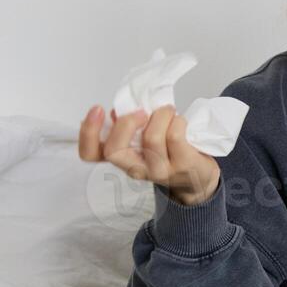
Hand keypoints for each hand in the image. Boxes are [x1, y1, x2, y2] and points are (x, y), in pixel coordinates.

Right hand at [77, 103, 220, 206]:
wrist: (198, 177)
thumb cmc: (168, 151)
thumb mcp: (143, 139)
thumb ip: (128, 127)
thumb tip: (118, 112)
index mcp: (122, 157)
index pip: (90, 153)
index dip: (87, 132)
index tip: (98, 109)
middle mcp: (136, 168)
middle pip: (114, 150)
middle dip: (126, 123)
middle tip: (142, 112)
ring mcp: (158, 170)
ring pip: (151, 137)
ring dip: (161, 115)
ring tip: (168, 112)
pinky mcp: (182, 165)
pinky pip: (174, 135)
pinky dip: (177, 120)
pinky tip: (180, 122)